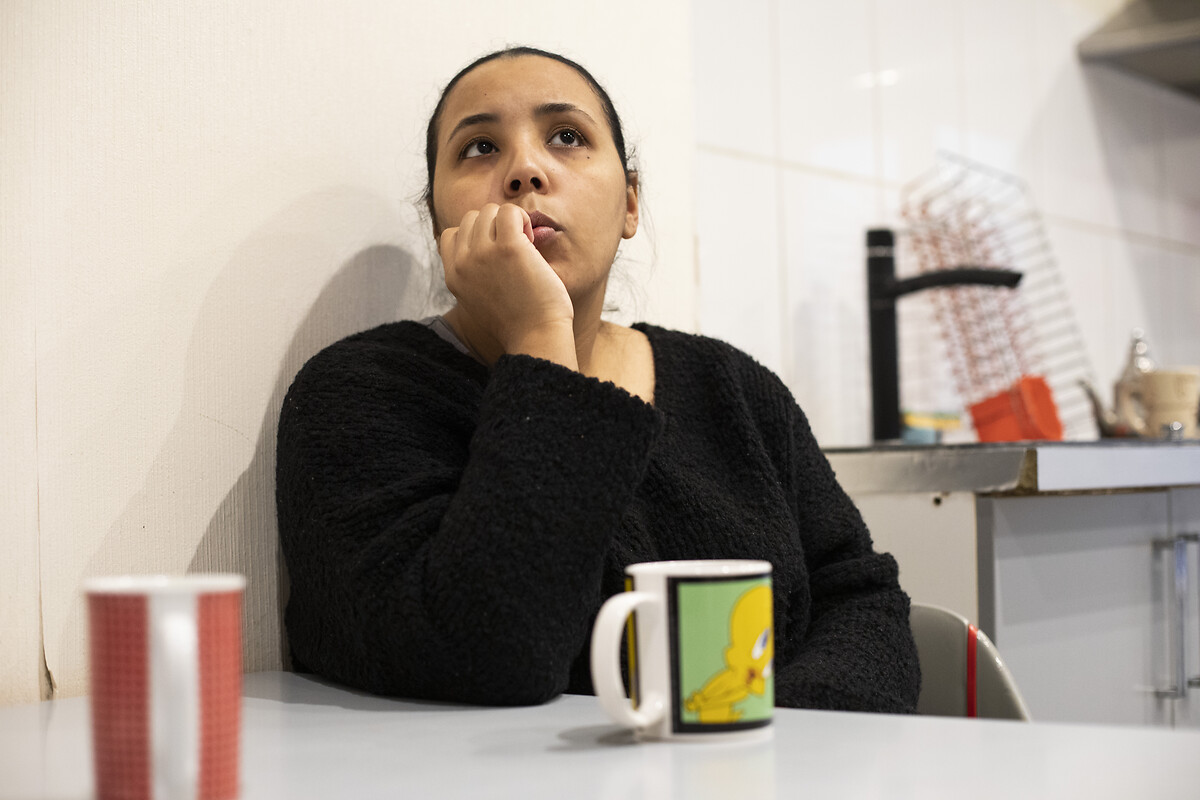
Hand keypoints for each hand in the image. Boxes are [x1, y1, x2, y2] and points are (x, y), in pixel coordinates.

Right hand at [439, 203, 576, 365]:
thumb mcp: (479, 300)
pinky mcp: (508, 247)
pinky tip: (531, 240)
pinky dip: (522, 218)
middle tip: (514, 249)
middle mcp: (463, 263)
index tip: (495, 252)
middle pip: (470, 218)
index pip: (451, 235)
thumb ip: (473, 275)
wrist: (535, 337)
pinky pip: (510, 211)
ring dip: (510, 221)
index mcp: (453, 276)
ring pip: (489, 210)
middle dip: (493, 226)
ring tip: (525, 244)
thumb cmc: (518, 322)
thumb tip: (483, 246)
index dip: (475, 236)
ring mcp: (483, 253)